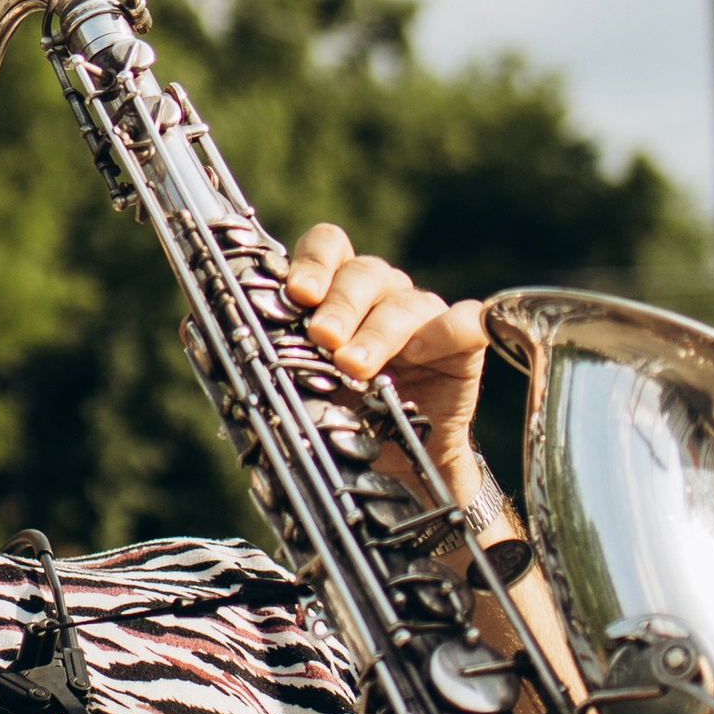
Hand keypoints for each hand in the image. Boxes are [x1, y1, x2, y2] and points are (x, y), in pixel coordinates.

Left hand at [285, 222, 488, 463]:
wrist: (397, 466)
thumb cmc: (346, 420)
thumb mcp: (309, 391)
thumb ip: (285, 364)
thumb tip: (249, 361)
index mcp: (337, 293)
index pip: (329, 247)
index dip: (314, 262)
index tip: (299, 294)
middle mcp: (382, 294)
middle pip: (364, 273)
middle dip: (340, 305)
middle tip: (323, 337)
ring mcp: (424, 315)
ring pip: (405, 302)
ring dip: (378, 332)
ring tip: (355, 366)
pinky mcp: (463, 344)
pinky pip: (463, 322)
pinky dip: (444, 331)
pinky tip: (421, 353)